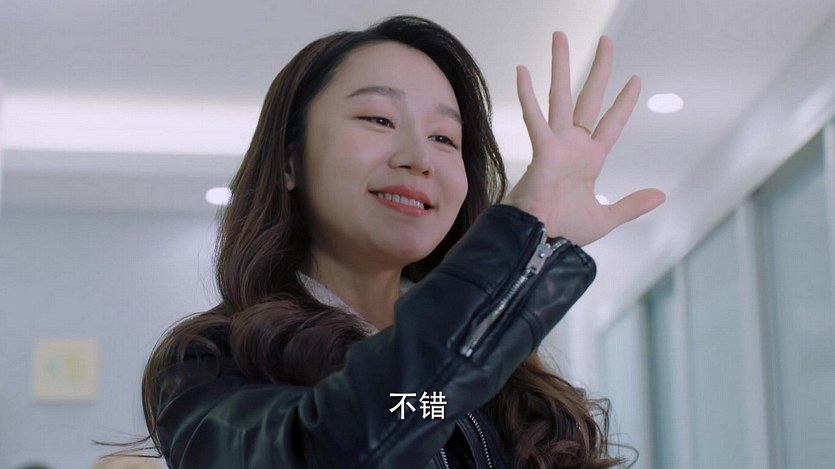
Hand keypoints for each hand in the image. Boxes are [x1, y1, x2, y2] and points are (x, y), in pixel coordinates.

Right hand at [502, 33, 664, 245]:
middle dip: (599, 69)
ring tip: (560, 37)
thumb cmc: (564, 232)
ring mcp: (556, 145)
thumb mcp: (606, 217)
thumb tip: (662, 195)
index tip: (635, 80)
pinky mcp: (542, 150)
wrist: (540, 243)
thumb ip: (632, 204)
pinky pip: (535, 117)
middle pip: (589, 97)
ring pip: (560, 96)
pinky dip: (527, 95)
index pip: (611, 123)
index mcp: (590, 160)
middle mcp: (573, 146)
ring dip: (561, 66)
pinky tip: (523, 70)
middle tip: (606, 41)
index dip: (624, 102)